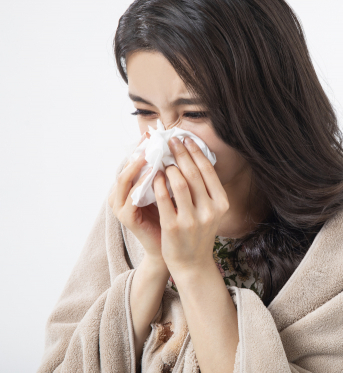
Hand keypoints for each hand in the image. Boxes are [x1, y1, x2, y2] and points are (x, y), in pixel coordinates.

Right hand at [108, 132, 164, 262]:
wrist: (171, 249)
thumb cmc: (173, 218)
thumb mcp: (173, 191)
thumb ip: (170, 173)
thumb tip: (180, 147)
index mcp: (131, 186)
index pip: (134, 161)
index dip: (142, 146)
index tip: (153, 132)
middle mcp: (122, 194)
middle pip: (125, 166)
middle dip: (137, 151)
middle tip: (149, 137)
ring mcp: (121, 206)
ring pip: (123, 179)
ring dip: (136, 165)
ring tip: (148, 152)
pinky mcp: (126, 218)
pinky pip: (131, 197)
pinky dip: (140, 185)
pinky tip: (152, 175)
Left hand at [152, 136, 228, 276]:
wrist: (192, 264)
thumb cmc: (199, 233)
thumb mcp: (211, 212)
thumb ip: (206, 190)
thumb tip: (194, 159)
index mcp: (221, 204)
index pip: (208, 171)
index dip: (196, 152)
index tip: (186, 139)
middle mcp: (210, 211)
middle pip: (193, 173)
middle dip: (181, 153)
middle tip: (171, 140)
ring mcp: (191, 220)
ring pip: (179, 182)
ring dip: (169, 167)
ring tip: (162, 159)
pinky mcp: (173, 227)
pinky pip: (163, 198)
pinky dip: (157, 183)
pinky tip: (153, 176)